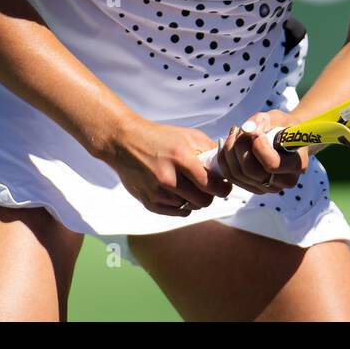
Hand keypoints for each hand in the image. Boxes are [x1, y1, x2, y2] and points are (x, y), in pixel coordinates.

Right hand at [103, 118, 233, 216]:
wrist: (124, 142)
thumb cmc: (159, 137)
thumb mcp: (188, 135)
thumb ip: (209, 150)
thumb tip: (225, 166)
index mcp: (181, 158)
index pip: (211, 184)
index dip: (223, 188)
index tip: (225, 187)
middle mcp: (169, 178)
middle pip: (203, 201)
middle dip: (210, 195)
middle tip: (209, 187)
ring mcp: (158, 192)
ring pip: (190, 207)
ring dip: (194, 199)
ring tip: (189, 185)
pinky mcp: (149, 202)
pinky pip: (176, 213)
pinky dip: (182, 205)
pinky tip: (179, 193)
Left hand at [215, 109, 309, 194]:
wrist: (285, 139)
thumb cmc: (283, 127)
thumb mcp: (277, 118)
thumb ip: (262, 121)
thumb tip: (246, 130)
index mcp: (297, 165)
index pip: (272, 164)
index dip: (259, 147)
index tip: (259, 133)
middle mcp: (284, 182)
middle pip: (250, 170)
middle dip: (240, 146)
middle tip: (240, 129)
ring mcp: (268, 188)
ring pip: (237, 173)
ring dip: (230, 149)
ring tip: (236, 132)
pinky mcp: (253, 188)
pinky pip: (230, 175)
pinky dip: (225, 157)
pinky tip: (231, 141)